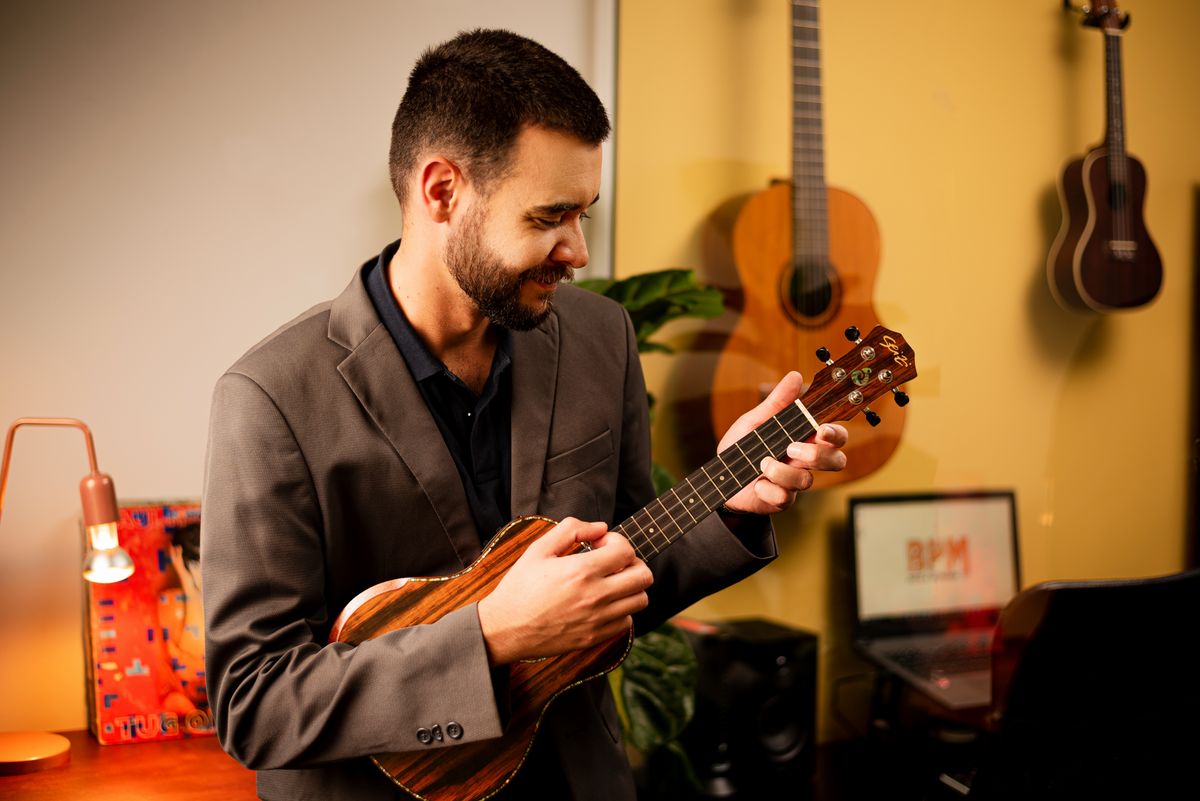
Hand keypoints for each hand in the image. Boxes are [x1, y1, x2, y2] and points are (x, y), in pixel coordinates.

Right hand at [477, 518, 652, 664]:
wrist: (505, 628)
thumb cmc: (520, 586)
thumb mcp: (538, 549)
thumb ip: (571, 530)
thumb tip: (600, 527)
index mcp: (581, 571)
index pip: (626, 551)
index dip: (616, 542)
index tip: (600, 545)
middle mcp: (595, 596)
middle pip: (643, 576)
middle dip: (632, 563)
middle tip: (614, 563)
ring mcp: (598, 620)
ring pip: (640, 600)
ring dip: (630, 587)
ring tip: (610, 582)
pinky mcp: (595, 638)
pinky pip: (627, 622)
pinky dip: (622, 610)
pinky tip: (602, 603)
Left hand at [718, 371, 848, 514]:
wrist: (720, 478)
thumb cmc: (742, 448)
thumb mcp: (755, 421)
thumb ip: (777, 402)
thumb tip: (795, 376)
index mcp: (803, 438)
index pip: (835, 436)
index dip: (836, 434)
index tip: (822, 430)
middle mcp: (804, 462)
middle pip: (836, 461)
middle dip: (817, 456)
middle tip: (792, 449)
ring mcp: (794, 482)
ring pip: (807, 480)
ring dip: (783, 471)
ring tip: (762, 463)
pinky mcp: (781, 499)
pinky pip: (785, 497)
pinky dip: (768, 488)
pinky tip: (756, 483)